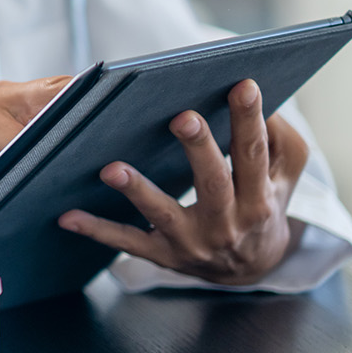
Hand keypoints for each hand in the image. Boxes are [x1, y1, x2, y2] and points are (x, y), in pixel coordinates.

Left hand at [58, 78, 305, 284]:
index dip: (249, 120)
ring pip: (164, 214)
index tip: (242, 85)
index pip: (254, 153)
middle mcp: (228, 222)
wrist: (252, 268)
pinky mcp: (164, 255)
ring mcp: (193, 241)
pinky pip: (127, 242)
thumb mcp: (284, 175)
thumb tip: (254, 101)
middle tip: (182, 117)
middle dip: (199, 149)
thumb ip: (278, 139)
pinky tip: (67, 215)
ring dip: (137, 191)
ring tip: (111, 168)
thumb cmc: (261, 202)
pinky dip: (97, 230)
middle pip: (214, 182)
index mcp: (259, 196)